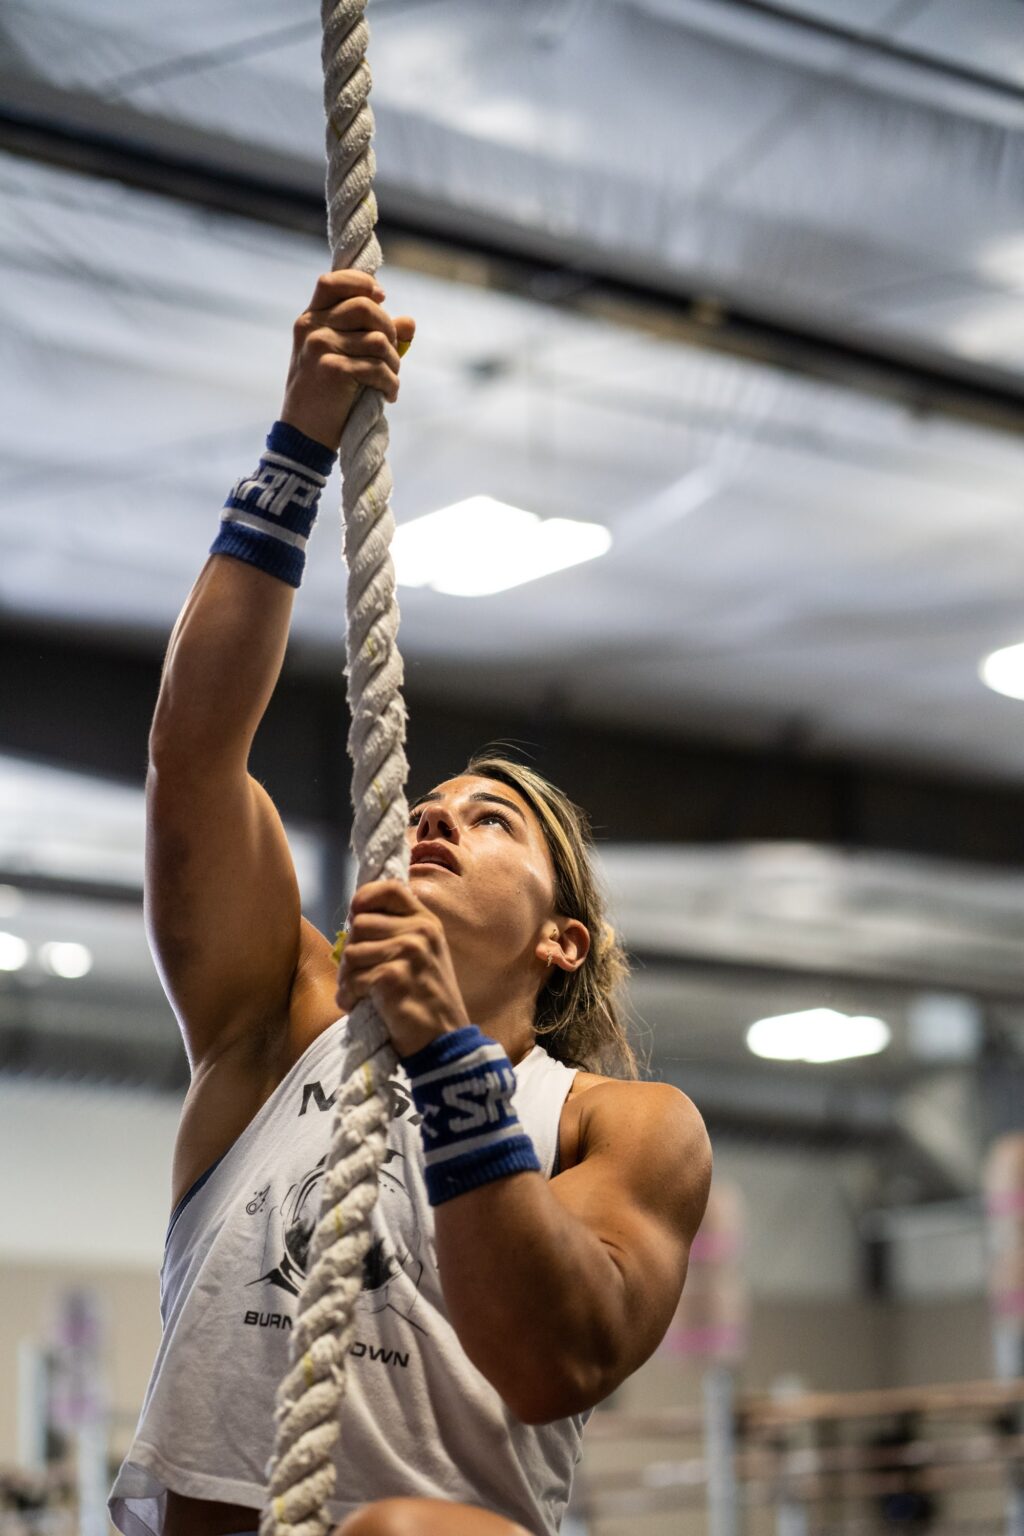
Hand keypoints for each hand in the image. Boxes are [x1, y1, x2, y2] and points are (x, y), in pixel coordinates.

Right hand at [280, 270, 415, 450]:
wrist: (304, 436)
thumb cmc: (325, 397)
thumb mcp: (344, 359)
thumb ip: (373, 335)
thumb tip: (410, 322)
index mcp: (309, 320)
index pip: (332, 281)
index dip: (362, 284)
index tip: (382, 298)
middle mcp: (311, 328)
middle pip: (366, 307)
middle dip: (389, 331)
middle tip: (392, 356)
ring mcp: (320, 347)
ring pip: (378, 339)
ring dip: (394, 363)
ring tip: (390, 380)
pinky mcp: (333, 369)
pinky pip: (378, 367)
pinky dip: (391, 384)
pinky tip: (388, 396)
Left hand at [336, 881, 469, 1056]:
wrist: (445, 1039)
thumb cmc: (427, 999)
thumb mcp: (423, 955)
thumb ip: (398, 932)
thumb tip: (354, 919)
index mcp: (427, 922)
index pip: (390, 888)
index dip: (365, 897)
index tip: (355, 915)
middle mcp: (421, 931)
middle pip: (360, 924)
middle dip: (351, 952)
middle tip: (357, 975)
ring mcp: (409, 952)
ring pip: (351, 952)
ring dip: (347, 978)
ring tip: (359, 993)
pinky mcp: (394, 976)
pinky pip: (353, 979)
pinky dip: (349, 996)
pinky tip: (358, 1005)